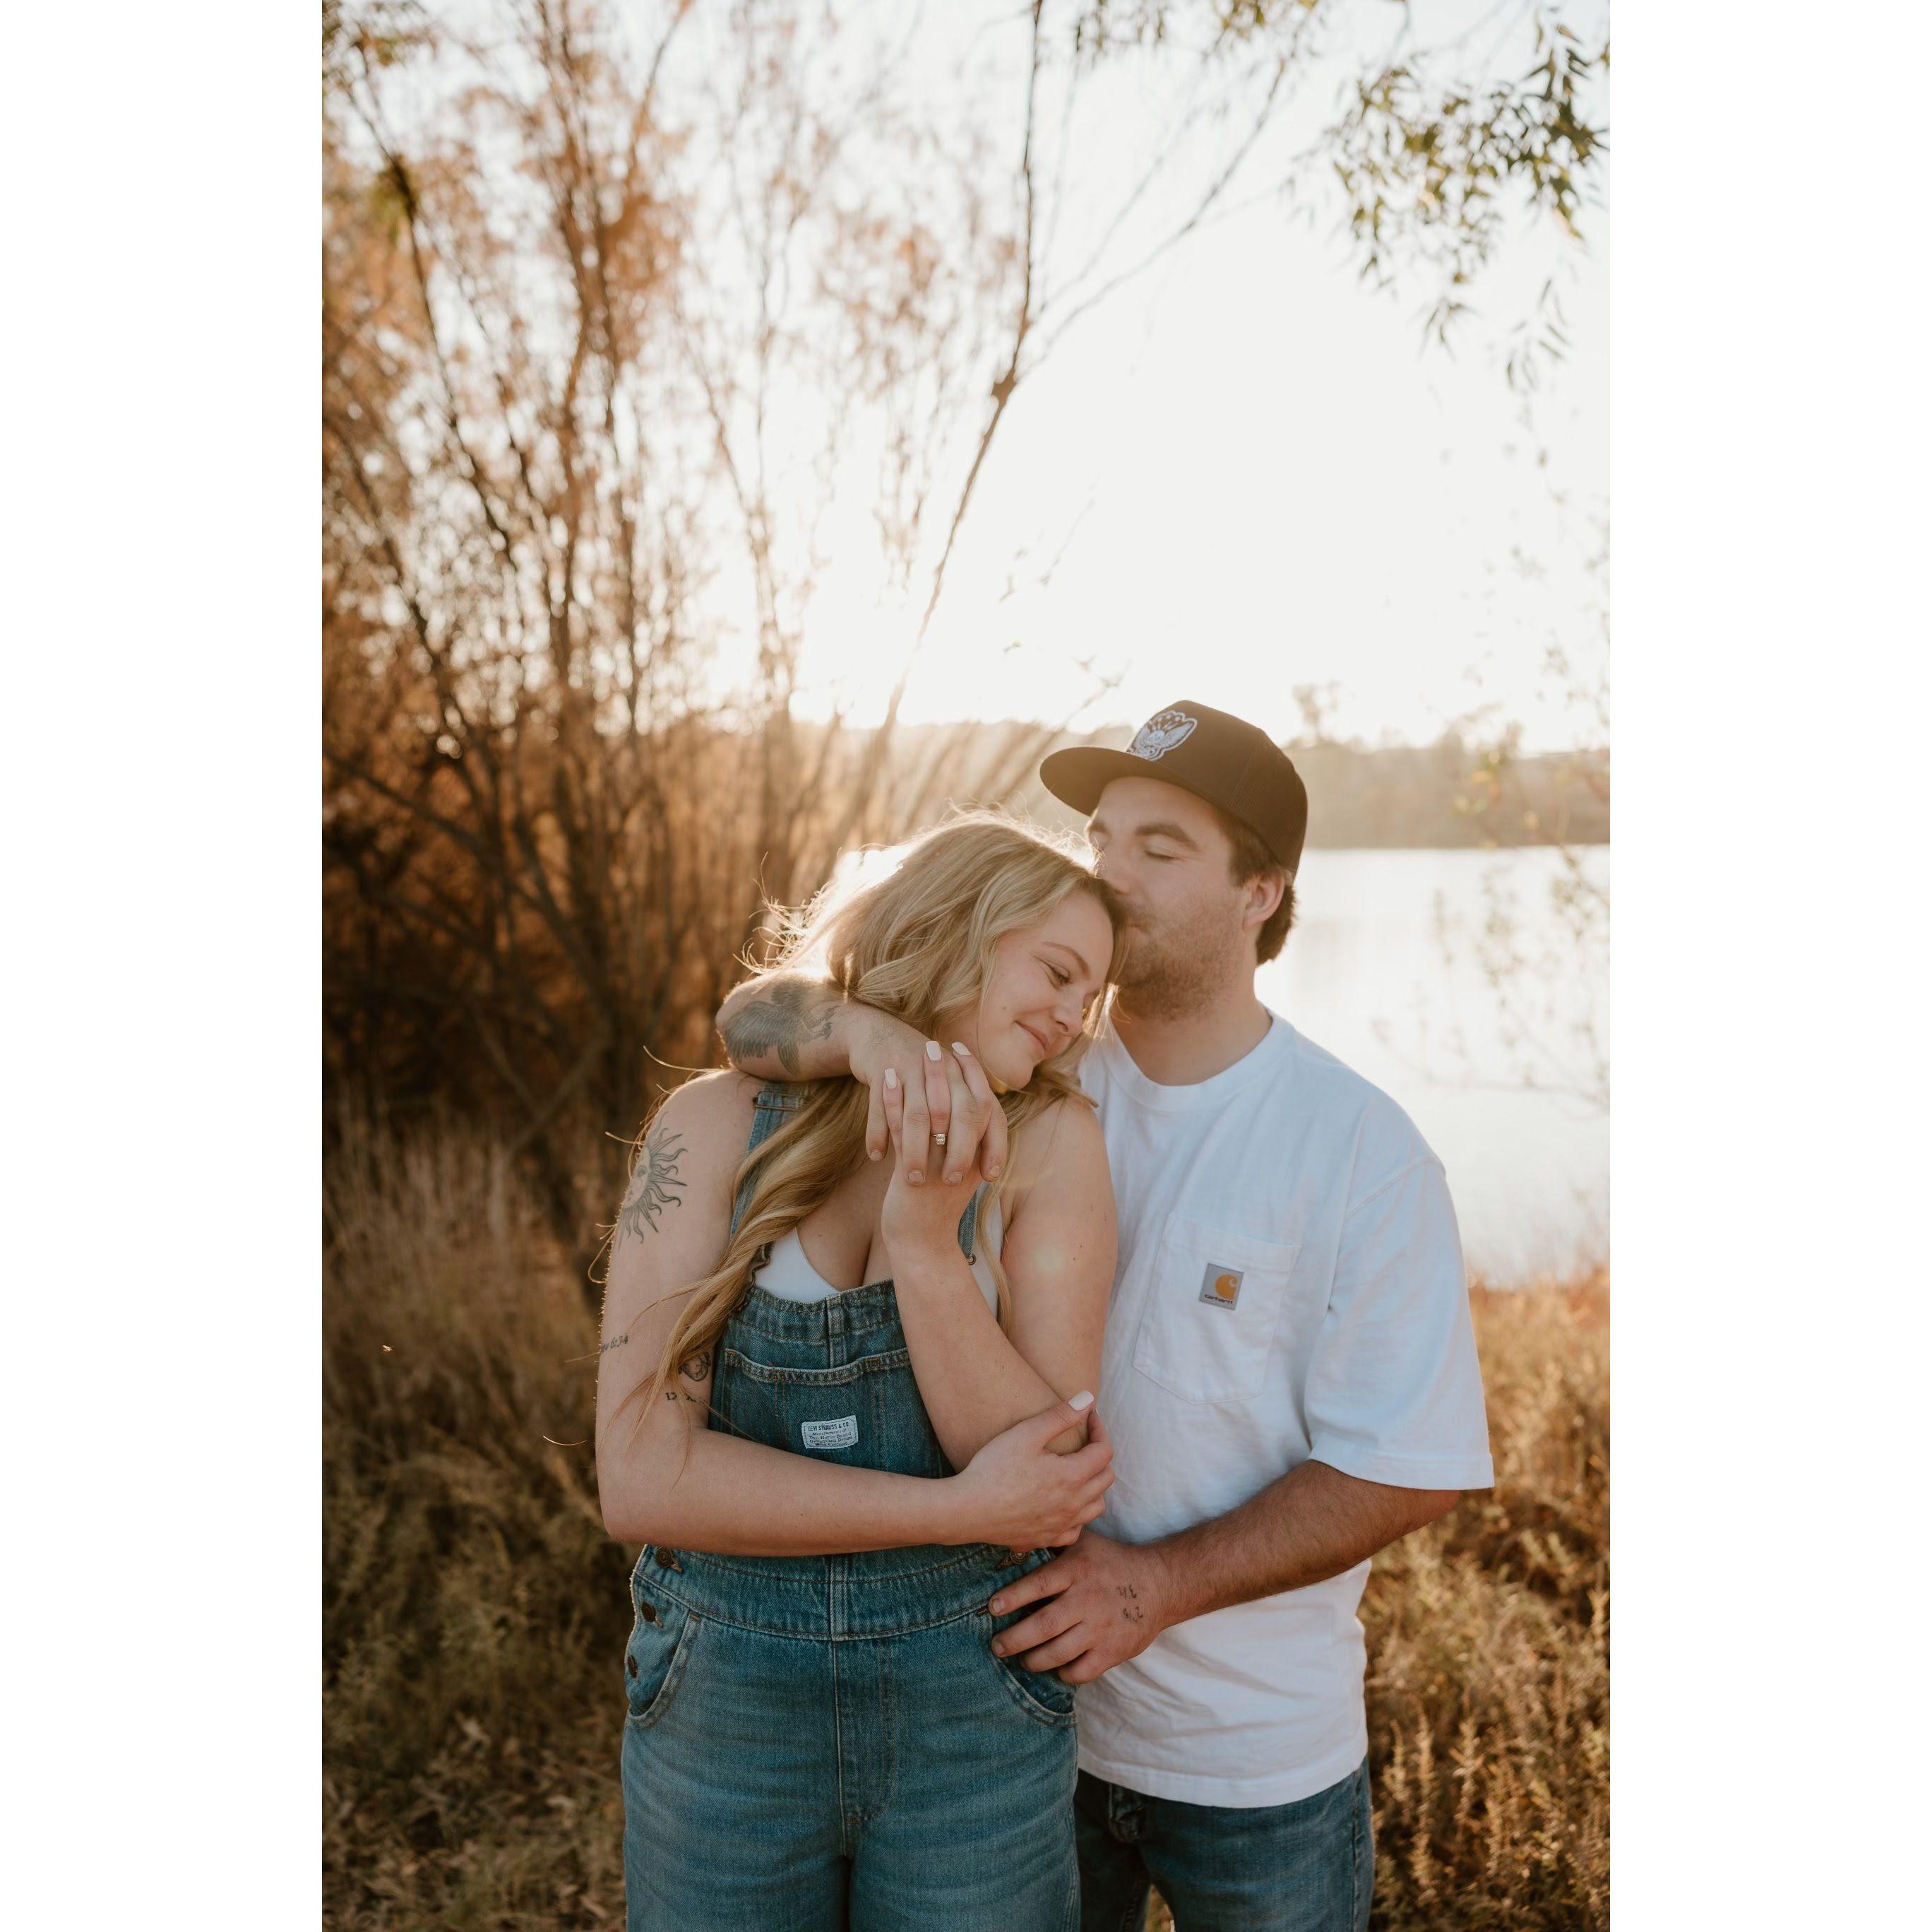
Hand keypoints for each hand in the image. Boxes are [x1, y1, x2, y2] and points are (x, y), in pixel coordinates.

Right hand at [853, 1019, 1008, 1185]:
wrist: (882, 1034)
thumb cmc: (921, 1071)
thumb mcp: (951, 1084)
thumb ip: (973, 1111)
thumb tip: (992, 1151)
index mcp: (965, 1076)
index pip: (990, 1113)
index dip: (993, 1144)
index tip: (988, 1176)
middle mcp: (945, 1070)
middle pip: (958, 1116)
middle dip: (957, 1152)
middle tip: (951, 1181)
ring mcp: (913, 1068)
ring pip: (917, 1116)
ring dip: (915, 1150)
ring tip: (913, 1179)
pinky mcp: (882, 1069)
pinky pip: (880, 1107)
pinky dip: (877, 1133)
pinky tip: (876, 1155)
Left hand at [878, 1046, 994, 1259]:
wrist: (921, 1244)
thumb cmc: (934, 1205)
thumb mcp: (955, 1168)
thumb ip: (962, 1138)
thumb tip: (960, 1101)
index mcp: (983, 1155)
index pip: (985, 1103)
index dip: (972, 1073)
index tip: (959, 1047)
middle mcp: (967, 1159)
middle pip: (963, 1102)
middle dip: (948, 1070)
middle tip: (935, 1044)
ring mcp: (941, 1168)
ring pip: (935, 1112)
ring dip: (922, 1079)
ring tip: (911, 1052)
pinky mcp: (915, 1176)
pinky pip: (904, 1129)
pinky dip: (894, 1101)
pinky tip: (885, 1079)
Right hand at [945, 1394, 1112, 1549]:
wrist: (966, 1510)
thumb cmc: (993, 1469)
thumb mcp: (1026, 1434)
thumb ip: (1060, 1416)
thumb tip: (1088, 1398)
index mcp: (1071, 1477)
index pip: (1104, 1451)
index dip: (1099, 1430)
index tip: (1088, 1417)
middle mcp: (1073, 1505)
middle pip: (1106, 1479)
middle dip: (1100, 1455)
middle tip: (1083, 1441)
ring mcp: (1060, 1526)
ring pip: (1096, 1507)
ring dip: (1094, 1487)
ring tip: (1077, 1472)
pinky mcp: (1045, 1539)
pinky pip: (1075, 1531)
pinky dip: (1078, 1517)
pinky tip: (1063, 1505)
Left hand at [986, 1528, 1170, 1684]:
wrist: (1159, 1584)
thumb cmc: (1112, 1562)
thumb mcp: (1084, 1543)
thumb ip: (1054, 1543)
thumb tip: (1015, 1539)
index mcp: (1077, 1570)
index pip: (1039, 1584)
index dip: (1013, 1597)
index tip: (992, 1608)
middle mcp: (1087, 1599)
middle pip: (1044, 1625)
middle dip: (1014, 1639)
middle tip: (997, 1646)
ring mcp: (1101, 1627)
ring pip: (1059, 1652)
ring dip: (1034, 1660)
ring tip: (1022, 1659)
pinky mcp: (1113, 1650)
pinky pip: (1082, 1671)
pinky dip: (1065, 1672)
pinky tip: (1057, 1667)